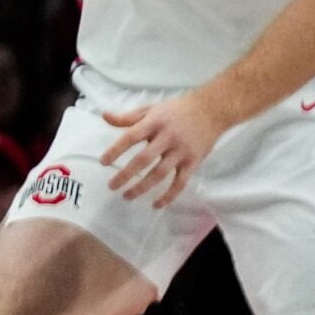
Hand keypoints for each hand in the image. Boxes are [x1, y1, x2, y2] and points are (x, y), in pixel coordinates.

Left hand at [101, 92, 227, 208]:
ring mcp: (182, 151)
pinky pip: (181, 182)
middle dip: (126, 174)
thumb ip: (127, 117)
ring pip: (160, 173)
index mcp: (154, 123)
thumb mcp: (150, 109)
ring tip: (127, 196)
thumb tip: (104, 116)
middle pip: (144, 159)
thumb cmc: (175, 110)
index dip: (116, 150)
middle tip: (112, 186)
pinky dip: (169, 195)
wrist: (211, 110)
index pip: (131, 137)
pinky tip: (157, 204)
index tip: (103, 162)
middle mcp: (167, 137)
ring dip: (143, 187)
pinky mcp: (194, 162)